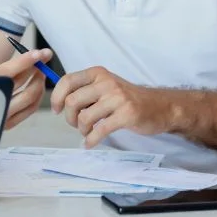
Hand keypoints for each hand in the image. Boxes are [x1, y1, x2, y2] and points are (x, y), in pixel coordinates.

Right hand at [0, 30, 52, 128]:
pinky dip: (38, 95)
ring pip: (30, 97)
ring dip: (39, 81)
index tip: (38, 52)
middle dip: (36, 67)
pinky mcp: (9, 123)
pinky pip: (30, 109)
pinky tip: (37, 82)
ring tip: (40, 68)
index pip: (7, 73)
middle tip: (45, 54)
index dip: (25, 61)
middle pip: (22, 84)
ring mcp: (2, 115)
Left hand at [51, 66, 173, 146]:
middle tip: (75, 124)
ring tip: (87, 131)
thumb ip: (84, 89)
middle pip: (72, 101)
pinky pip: (100, 131)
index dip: (56, 97)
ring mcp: (117, 98)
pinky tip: (90, 143)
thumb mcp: (105, 85)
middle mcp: (106, 82)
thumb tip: (59, 100)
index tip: (56, 110)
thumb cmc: (127, 98)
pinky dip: (91, 140)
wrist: (160, 106)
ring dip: (82, 129)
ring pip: (84, 117)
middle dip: (69, 117)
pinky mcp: (126, 115)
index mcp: (97, 73)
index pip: (67, 81)